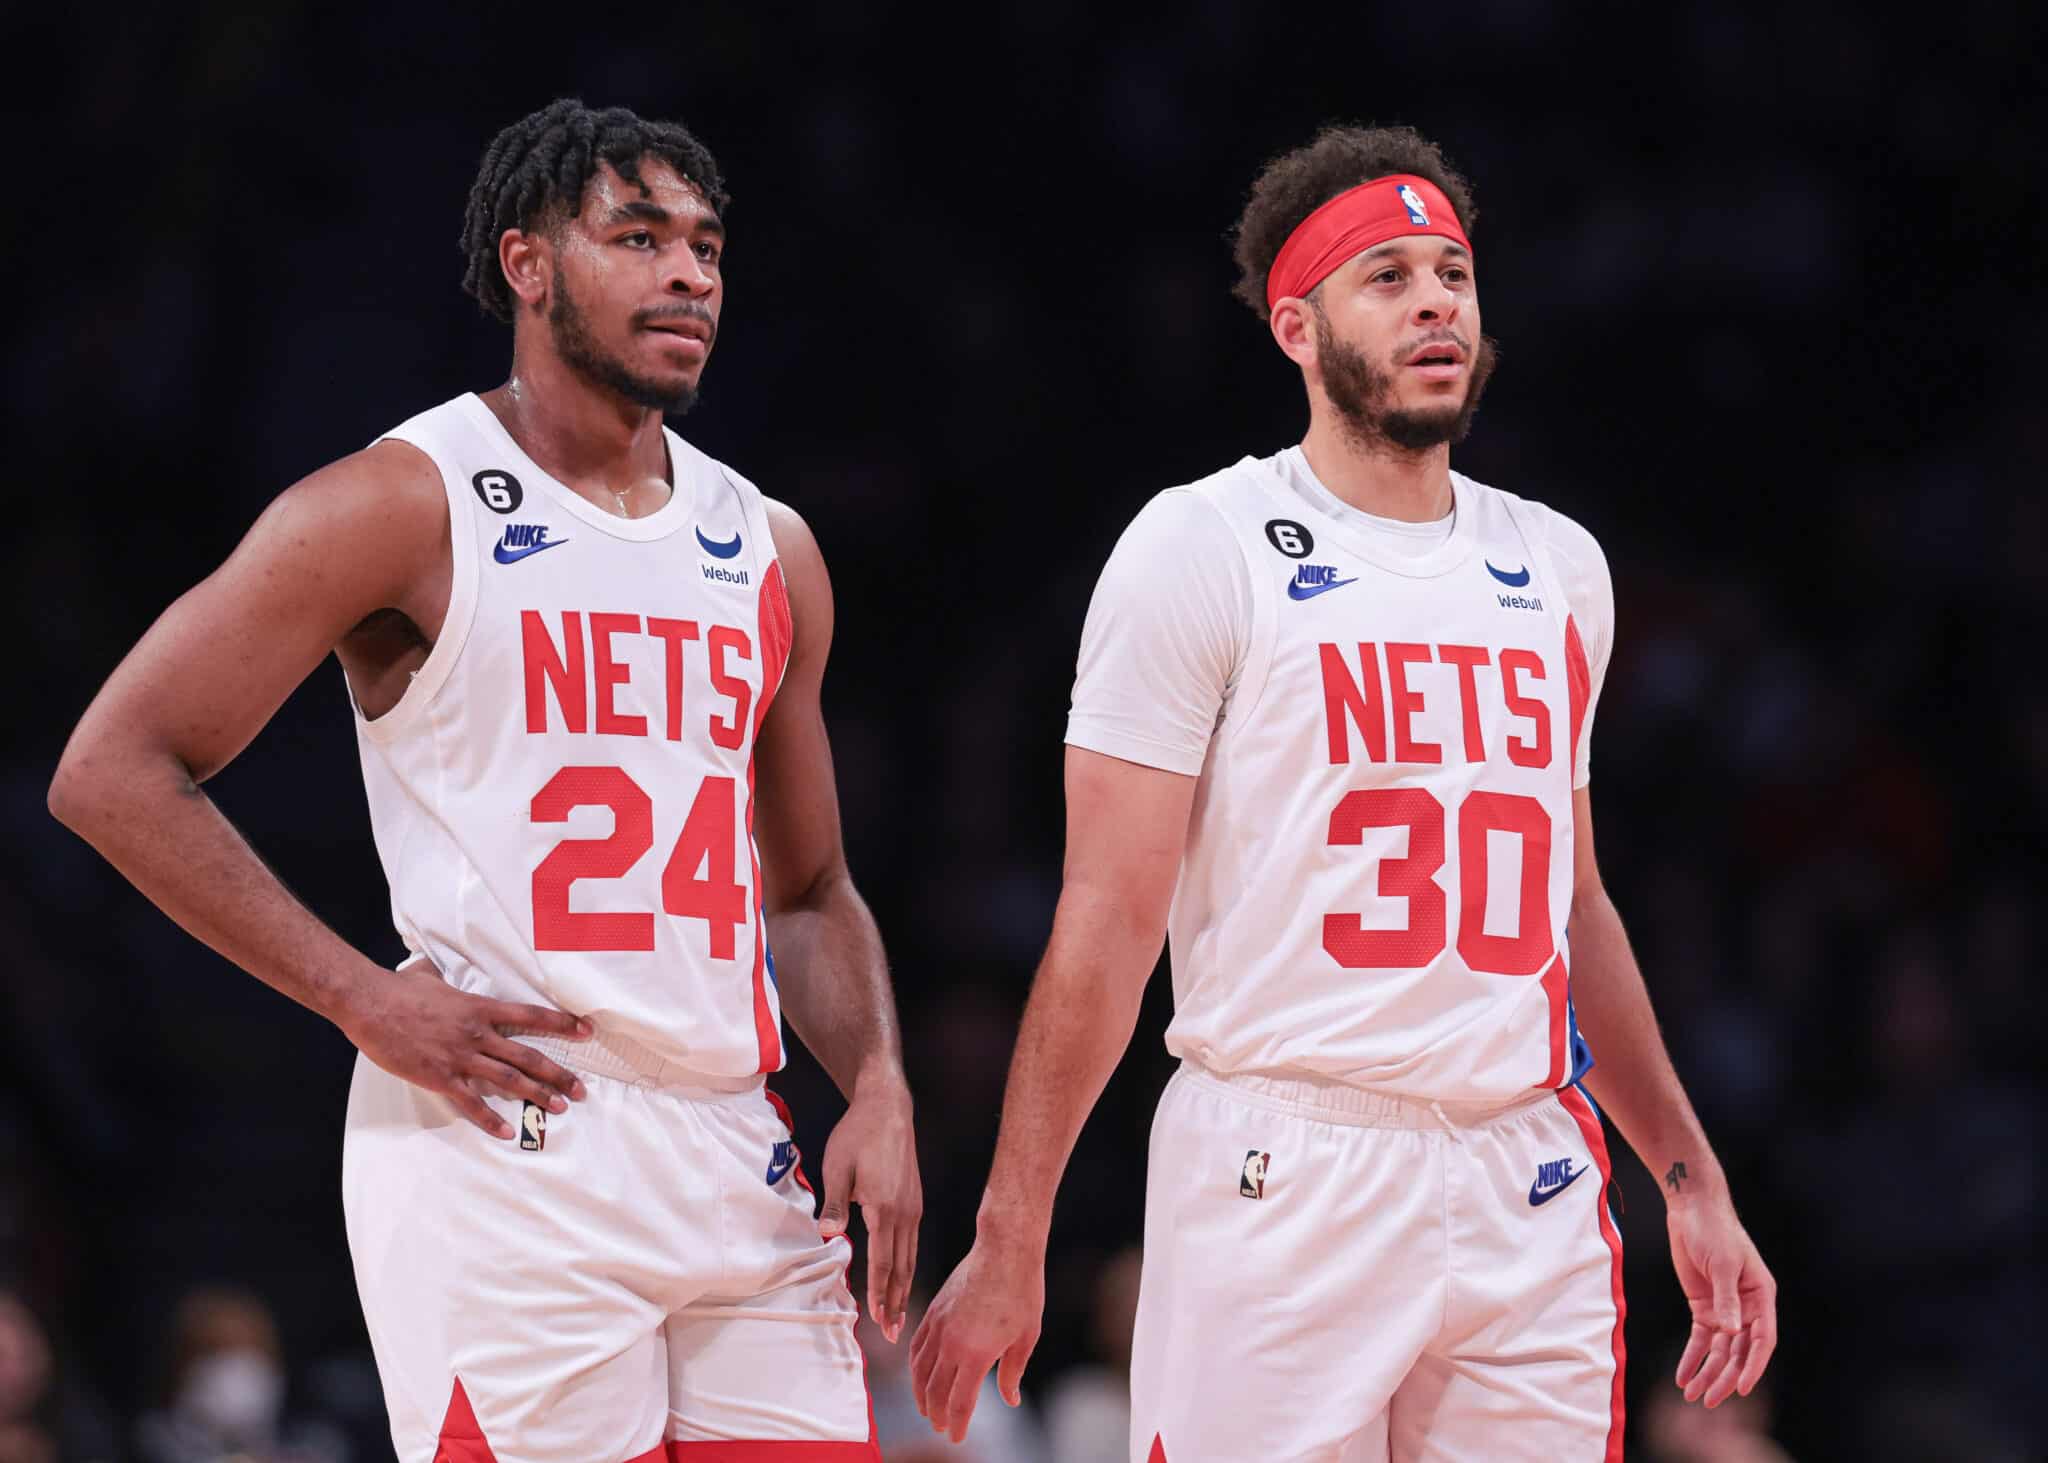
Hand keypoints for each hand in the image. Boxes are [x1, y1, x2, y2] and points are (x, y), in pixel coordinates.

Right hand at [340, 959, 590, 1136]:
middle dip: (558, 1074)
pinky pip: (471, 1102)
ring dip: (537, 1095)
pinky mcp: (440, 1078)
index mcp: (480, 1008)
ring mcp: (460, 1057)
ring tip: (559, 1108)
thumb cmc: (400, 989)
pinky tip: (507, 1132)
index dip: (561, 1024)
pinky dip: (490, 1119)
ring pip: (508, 1080)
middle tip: (581, 1089)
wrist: (371, 1004)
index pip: (531, 1016)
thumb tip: (442, 970)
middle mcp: (478, 1034)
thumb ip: (450, 981)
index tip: (586, 1031)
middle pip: (528, 1056)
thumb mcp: (434, 977)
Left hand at [815, 1076, 920, 1340]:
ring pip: (911, 1257)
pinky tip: (904, 1275)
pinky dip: (909, 1265)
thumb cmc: (858, 1134)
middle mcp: (904, 1212)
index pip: (884, 1261)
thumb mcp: (838, 1166)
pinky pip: (913, 1242)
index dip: (881, 1293)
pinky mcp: (915, 1200)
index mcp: (884, 1208)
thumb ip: (834, 1204)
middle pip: (902, 1267)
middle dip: (898, 1302)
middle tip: (895, 1333)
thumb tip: (829, 1235)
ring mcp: (913, 1206)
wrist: (888, 1106)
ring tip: (902, 1314)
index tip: (879, 1319)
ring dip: (905, 1287)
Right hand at [909, 1235, 1043, 1442]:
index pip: (959, 1402)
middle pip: (934, 1391)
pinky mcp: (934, 1311)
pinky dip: (915, 1367)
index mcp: (976, 1354)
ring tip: (927, 1408)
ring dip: (921, 1394)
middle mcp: (951, 1343)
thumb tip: (1010, 1400)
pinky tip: (920, 1374)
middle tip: (941, 1427)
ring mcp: (938, 1325)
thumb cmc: (1022, 1292)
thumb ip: (1012, 1373)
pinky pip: (916, 1346)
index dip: (956, 1425)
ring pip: (919, 1371)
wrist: (1004, 1249)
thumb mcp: (1026, 1337)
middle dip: (936, 1414)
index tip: (955, 1438)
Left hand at [1668, 1192, 1777, 1406]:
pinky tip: (1684, 1376)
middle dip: (1726, 1376)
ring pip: (1720, 1350)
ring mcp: (1725, 1308)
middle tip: (1710, 1400)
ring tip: (1694, 1396)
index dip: (1753, 1365)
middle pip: (1739, 1351)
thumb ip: (1727, 1298)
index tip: (1742, 1388)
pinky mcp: (1704, 1306)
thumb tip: (1730, 1332)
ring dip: (1708, 1372)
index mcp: (1761, 1296)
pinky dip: (1693, 1357)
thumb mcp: (1723, 1264)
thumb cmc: (1714, 1230)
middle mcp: (1747, 1307)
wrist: (1691, 1209)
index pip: (1762, 1340)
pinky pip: (1700, 1338)